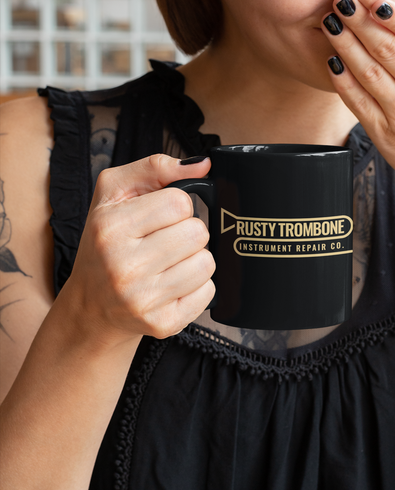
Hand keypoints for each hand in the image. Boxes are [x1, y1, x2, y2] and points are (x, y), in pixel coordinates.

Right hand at [62, 154, 214, 342]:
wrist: (92, 305)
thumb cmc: (105, 242)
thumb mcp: (114, 193)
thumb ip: (155, 168)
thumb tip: (203, 165)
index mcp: (110, 227)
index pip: (180, 202)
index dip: (177, 205)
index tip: (160, 217)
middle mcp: (123, 265)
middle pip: (197, 232)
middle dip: (186, 232)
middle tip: (163, 241)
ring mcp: (143, 299)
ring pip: (206, 263)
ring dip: (194, 259)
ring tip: (168, 263)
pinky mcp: (161, 324)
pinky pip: (208, 292)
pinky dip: (196, 286)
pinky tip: (171, 285)